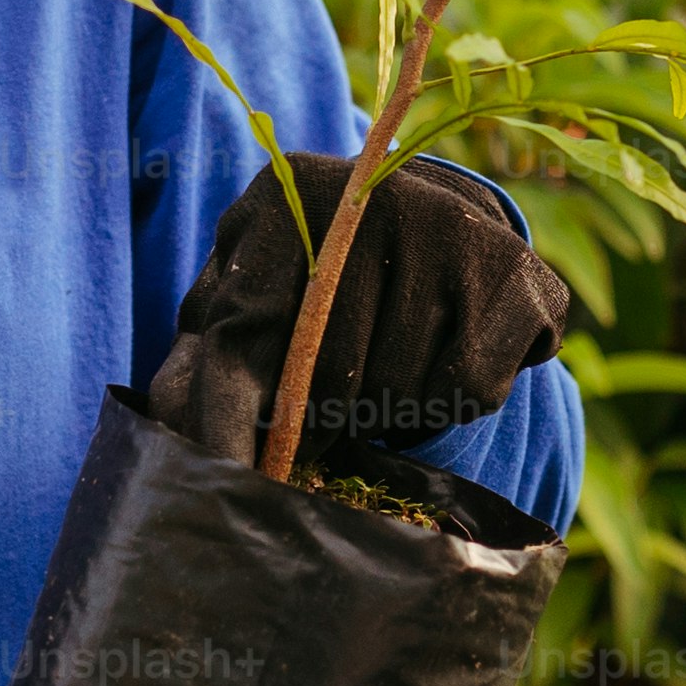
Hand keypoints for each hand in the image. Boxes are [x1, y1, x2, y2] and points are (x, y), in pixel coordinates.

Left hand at [143, 152, 573, 471]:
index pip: (242, 334)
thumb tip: (167, 426)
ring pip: (399, 388)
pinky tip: (435, 365)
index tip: (228, 488)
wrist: (429, 218)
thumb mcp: (248, 298)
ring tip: (383, 381)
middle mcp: (371, 197)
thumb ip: (201, 360)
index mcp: (284, 201)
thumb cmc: (314, 276)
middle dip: (321, 424)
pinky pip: (470, 391)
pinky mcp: (517, 274)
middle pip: (328, 375)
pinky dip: (447, 405)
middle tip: (324, 429)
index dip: (227, 423)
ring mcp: (452, 228)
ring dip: (386, 413)